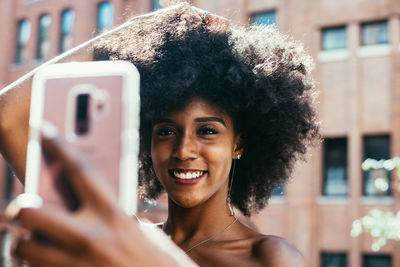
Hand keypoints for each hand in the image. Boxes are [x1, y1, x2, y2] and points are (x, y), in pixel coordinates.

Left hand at [8, 134, 196, 266]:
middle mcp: (90, 238)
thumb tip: (76, 201)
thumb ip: (106, 212)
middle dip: (19, 209)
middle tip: (24, 209)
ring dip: (24, 242)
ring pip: (22, 247)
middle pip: (30, 212)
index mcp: (113, 216)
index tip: (42, 129)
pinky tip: (46, 261)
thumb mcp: (135, 228)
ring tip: (33, 241)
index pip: (80, 171)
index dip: (59, 146)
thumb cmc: (155, 258)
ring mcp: (76, 265)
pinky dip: (34, 265)